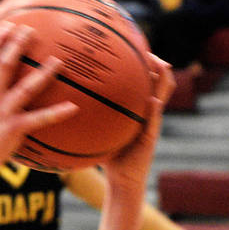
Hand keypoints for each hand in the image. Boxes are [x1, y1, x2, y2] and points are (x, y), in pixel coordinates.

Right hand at [0, 22, 78, 181]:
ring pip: (25, 88)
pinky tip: (74, 107)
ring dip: (43, 74)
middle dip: (18, 45)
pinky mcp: (15, 128)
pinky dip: (57, 113)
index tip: (9, 24)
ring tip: (58, 60)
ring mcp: (3, 112)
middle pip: (5, 64)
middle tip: (32, 30)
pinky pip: (39, 119)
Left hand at [103, 55, 174, 191]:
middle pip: (160, 83)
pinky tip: (151, 99)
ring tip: (160, 65)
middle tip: (148, 50)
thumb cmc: (110, 158)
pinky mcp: (151, 137)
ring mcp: (152, 125)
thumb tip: (66, 102)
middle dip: (158, 64)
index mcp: (138, 111)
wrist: (123, 182)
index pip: (145, 82)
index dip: (144, 65)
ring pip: (163, 96)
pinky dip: (154, 108)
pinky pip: (154, 119)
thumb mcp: (101, 133)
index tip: (135, 48)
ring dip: (163, 80)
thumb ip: (91, 117)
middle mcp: (148, 114)